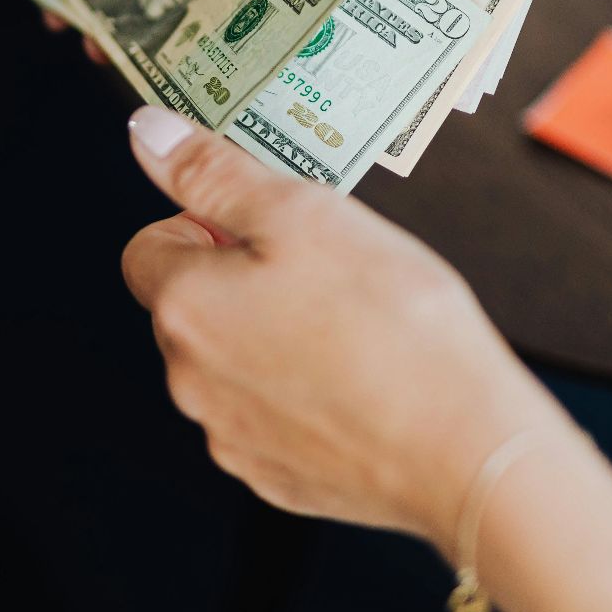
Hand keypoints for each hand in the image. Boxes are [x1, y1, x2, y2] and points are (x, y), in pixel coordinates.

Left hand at [120, 107, 570, 553]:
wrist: (463, 450)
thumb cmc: (394, 328)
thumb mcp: (304, 214)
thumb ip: (215, 173)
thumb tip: (149, 133)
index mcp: (184, 306)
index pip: (148, 248)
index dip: (202, 225)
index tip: (260, 228)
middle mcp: (189, 379)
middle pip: (189, 308)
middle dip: (240, 283)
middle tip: (321, 273)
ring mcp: (229, 436)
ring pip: (230, 365)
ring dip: (270, 340)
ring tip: (350, 329)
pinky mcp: (273, 477)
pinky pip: (269, 420)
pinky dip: (300, 397)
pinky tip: (357, 383)